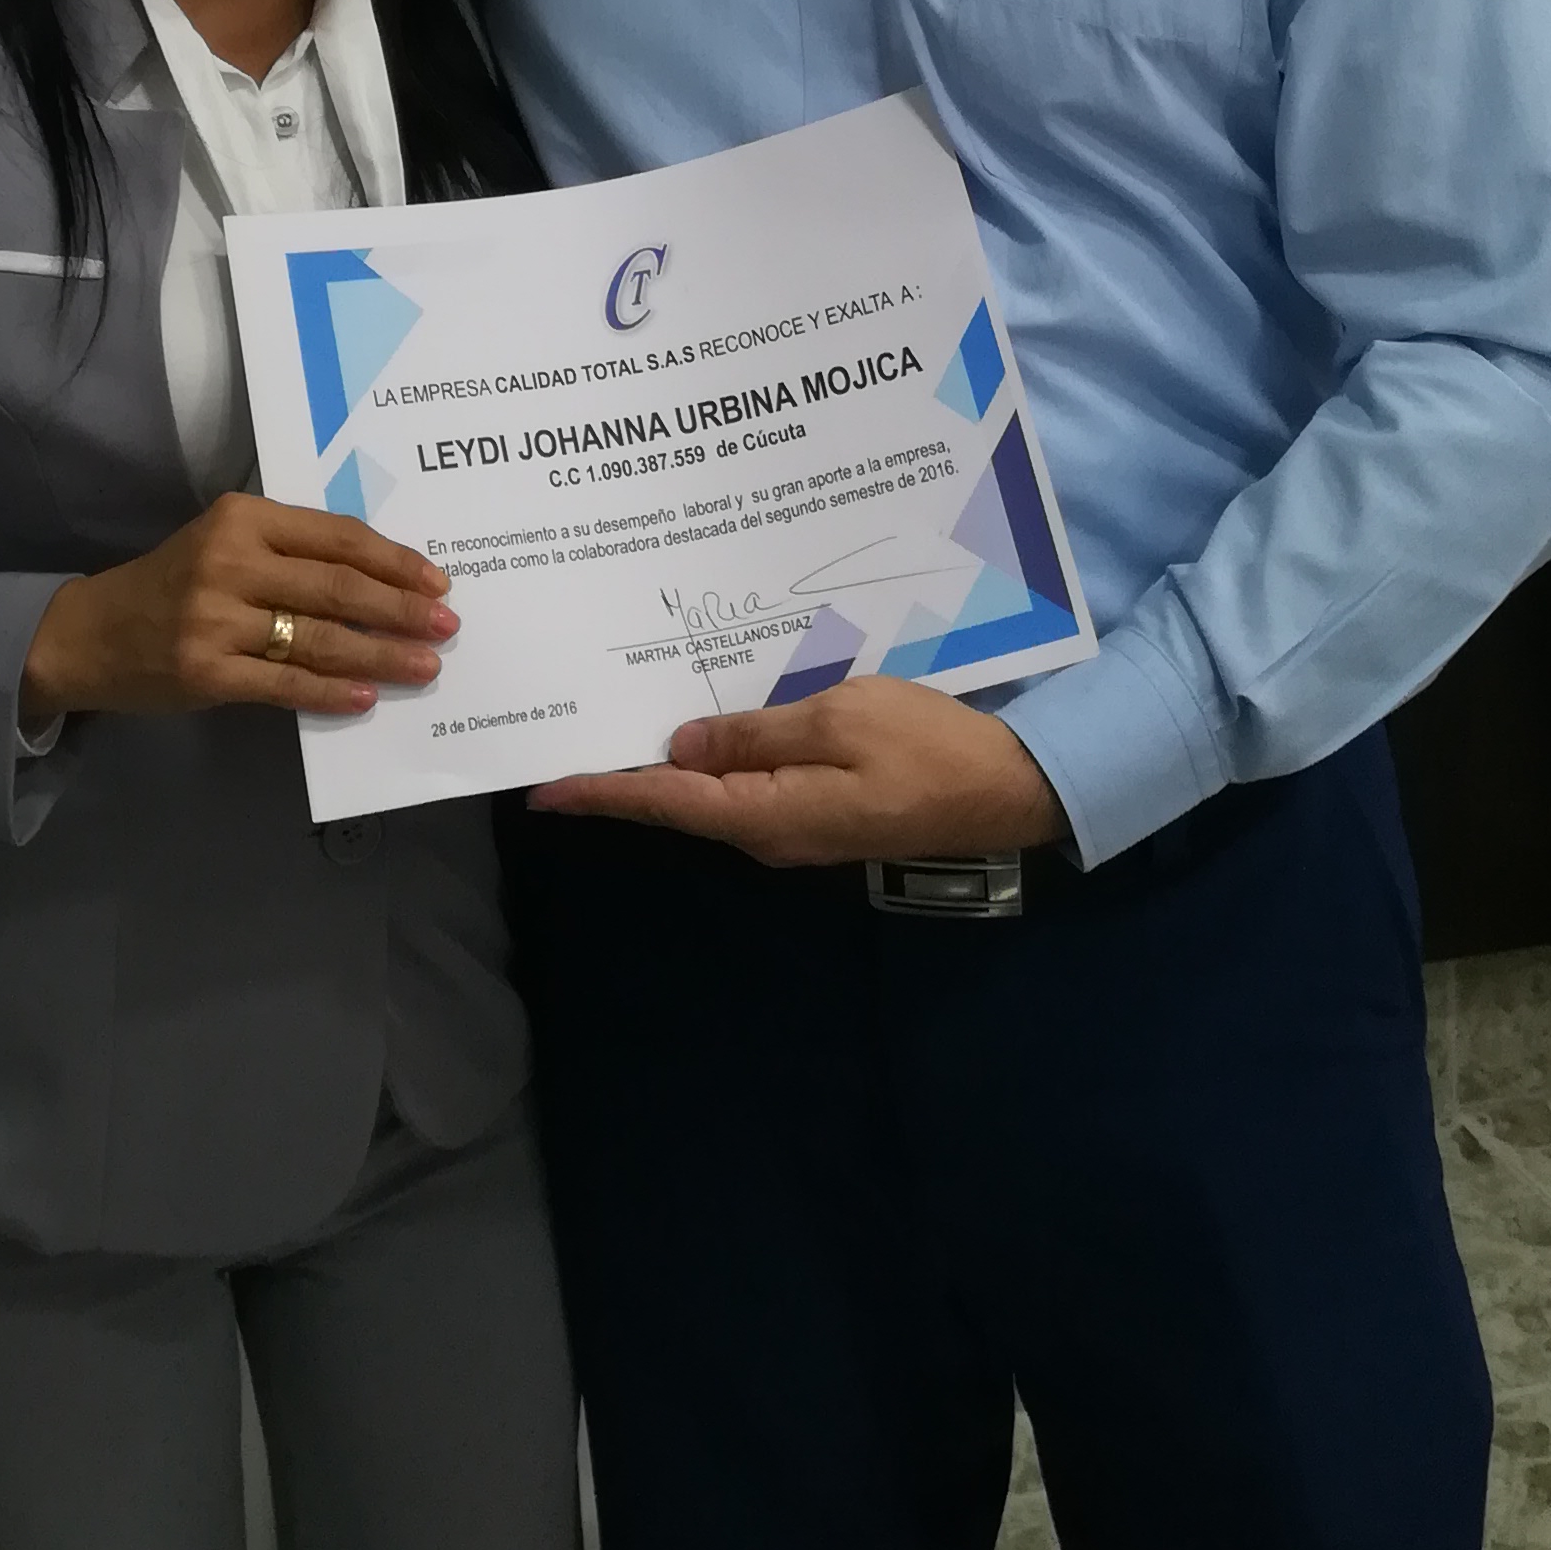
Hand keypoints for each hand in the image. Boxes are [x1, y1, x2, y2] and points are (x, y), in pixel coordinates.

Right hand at [19, 494, 457, 726]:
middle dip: (400, 609)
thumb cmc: (172, 583)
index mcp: (243, 518)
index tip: (437, 581)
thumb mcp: (224, 543)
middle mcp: (230, 562)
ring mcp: (215, 620)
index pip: (337, 537)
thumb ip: (290, 552)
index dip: (394, 560)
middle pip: (336, 588)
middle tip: (446, 627)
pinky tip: (365, 699)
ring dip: (379, 655)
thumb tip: (380, 580)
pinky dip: (329, 692)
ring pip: (318, 639)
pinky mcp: (205, 672)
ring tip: (423, 666)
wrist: (90, 633)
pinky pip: (284, 684)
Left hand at [530, 676, 1065, 867]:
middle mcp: (769, 832)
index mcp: (767, 814)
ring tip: (618, 717)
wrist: (1008, 788)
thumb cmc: (928, 748)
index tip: (541, 786)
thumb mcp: (840, 718)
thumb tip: (681, 748)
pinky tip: (701, 725)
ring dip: (667, 761)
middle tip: (569, 727)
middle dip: (622, 769)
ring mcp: (795, 826)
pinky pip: (750, 785)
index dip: (602, 790)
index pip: (665, 802)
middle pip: (680, 801)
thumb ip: (757, 732)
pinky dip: (715, 757)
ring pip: (712, 793)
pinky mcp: (819, 811)